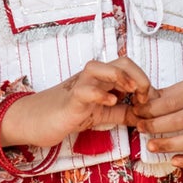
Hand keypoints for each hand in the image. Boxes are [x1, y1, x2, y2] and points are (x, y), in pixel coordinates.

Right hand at [0, 55, 151, 149]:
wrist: (33, 121)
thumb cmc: (66, 115)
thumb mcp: (101, 115)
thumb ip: (122, 113)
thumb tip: (144, 116)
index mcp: (102, 80)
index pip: (129, 68)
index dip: (145, 81)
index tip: (149, 102)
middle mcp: (92, 78)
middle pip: (122, 61)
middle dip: (140, 76)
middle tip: (144, 98)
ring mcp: (79, 86)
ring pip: (100, 67)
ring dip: (121, 76)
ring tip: (130, 93)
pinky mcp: (69, 100)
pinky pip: (84, 90)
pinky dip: (100, 93)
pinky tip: (110, 102)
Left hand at [129, 71, 182, 168]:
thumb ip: (172, 94)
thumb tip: (143, 103)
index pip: (172, 101)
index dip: (151, 109)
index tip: (137, 112)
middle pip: (180, 120)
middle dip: (155, 126)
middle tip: (140, 128)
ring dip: (168, 145)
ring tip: (151, 146)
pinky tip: (174, 161)